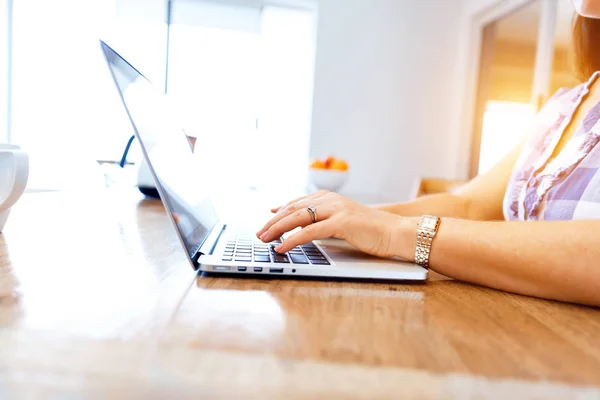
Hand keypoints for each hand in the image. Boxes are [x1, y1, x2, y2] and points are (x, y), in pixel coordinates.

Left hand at [256, 191, 406, 257]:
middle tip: (259, 233)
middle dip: (274, 221)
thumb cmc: (373, 231)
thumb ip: (326, 221)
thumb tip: (307, 228)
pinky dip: (292, 239)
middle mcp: (331, 200)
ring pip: (298, 217)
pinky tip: (282, 247)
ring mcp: (336, 209)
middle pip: (294, 208)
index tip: (268, 218)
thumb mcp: (345, 221)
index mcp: (331, 198)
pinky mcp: (341, 223)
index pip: (299, 202)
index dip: (281, 211)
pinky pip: (310, 231)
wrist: (397, 231)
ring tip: (264, 239)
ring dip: (277, 229)